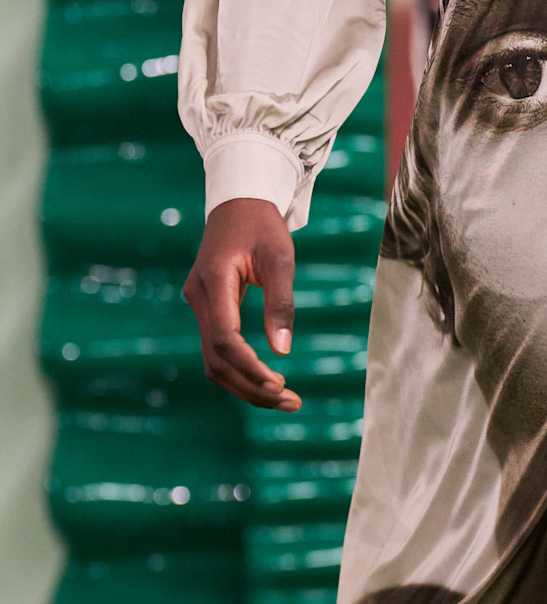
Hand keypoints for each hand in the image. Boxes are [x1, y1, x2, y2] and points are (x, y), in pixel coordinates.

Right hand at [183, 197, 301, 410]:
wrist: (238, 201)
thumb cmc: (262, 225)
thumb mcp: (280, 257)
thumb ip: (280, 302)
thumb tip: (281, 349)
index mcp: (214, 282)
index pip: (224, 339)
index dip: (249, 367)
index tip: (279, 384)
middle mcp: (199, 297)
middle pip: (215, 360)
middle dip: (251, 386)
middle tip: (291, 401)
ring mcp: (198, 304)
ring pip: (213, 360)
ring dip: (246, 384)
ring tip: (285, 399)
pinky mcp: (207, 308)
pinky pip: (217, 348)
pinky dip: (240, 369)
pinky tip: (267, 381)